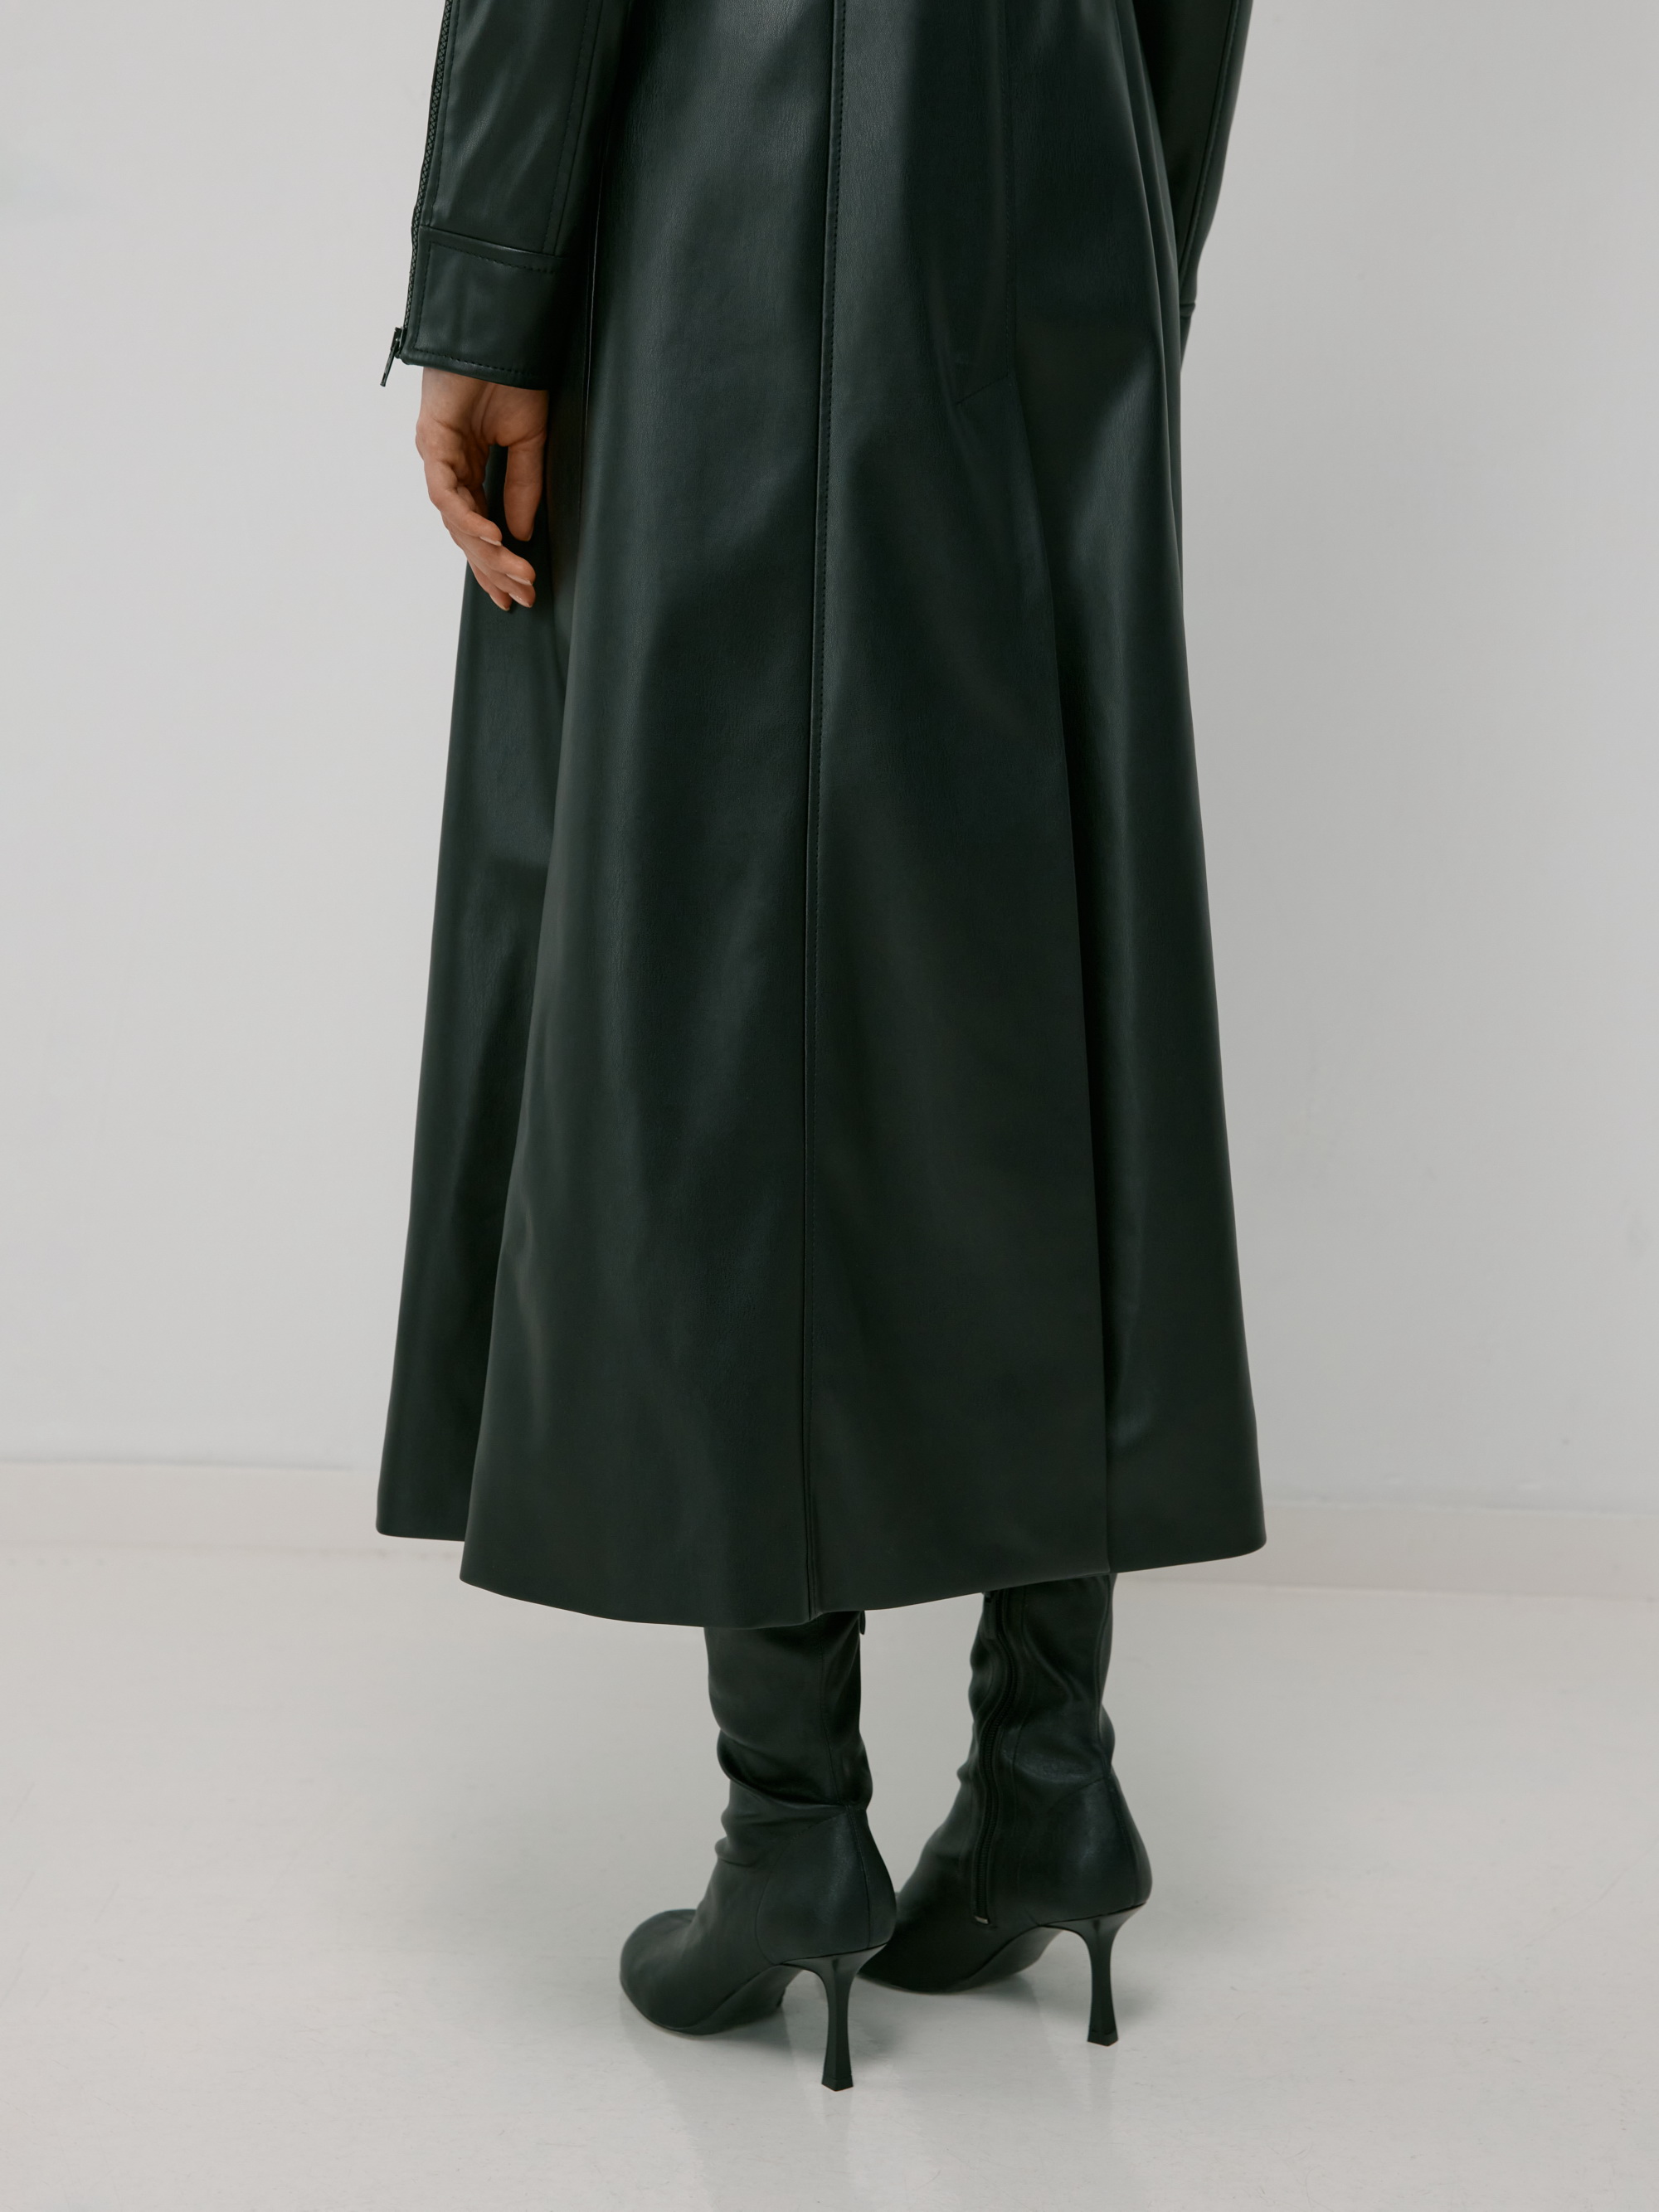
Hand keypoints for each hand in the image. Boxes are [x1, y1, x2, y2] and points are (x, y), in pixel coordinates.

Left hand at [415, 370, 548, 610]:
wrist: (499, 335)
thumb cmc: (511, 378)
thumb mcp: (529, 443)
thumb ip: (522, 488)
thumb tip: (520, 535)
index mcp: (470, 467)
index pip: (480, 527)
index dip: (497, 562)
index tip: (517, 593)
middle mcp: (449, 467)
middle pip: (467, 533)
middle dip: (495, 567)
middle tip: (521, 595)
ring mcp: (437, 457)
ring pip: (457, 520)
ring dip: (488, 550)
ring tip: (516, 571)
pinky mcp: (431, 441)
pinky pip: (447, 492)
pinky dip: (469, 518)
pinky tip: (492, 536)